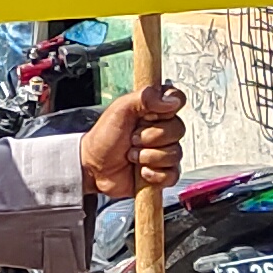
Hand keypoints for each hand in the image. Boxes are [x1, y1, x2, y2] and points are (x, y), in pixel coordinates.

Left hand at [77, 83, 187, 200]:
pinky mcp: (162, 173)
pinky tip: (141, 171)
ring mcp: (163, 151)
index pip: (177, 99)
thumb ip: (145, 97)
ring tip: (132, 156)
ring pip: (175, 153)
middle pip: (178, 129)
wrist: (94, 168)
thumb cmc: (103, 137)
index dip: (168, 109)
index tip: (149, 115)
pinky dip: (154, 175)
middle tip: (133, 139)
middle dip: (151, 137)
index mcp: (153, 110)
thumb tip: (170, 100)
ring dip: (149, 157)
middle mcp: (161, 129)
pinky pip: (172, 174)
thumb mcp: (120, 109)